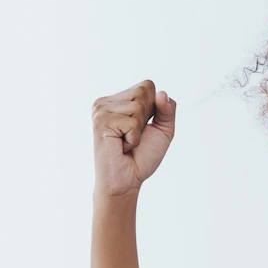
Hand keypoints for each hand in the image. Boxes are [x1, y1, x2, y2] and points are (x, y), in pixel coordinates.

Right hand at [91, 80, 175, 199]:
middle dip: (146, 118)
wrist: (127, 181)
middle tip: (131, 136)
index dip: (154, 108)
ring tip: (125, 142)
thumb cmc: (142, 157)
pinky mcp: (101, 121)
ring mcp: (101, 110)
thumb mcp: (162, 130)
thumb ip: (167, 110)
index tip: (140, 128)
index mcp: (118, 100)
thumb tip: (162, 93)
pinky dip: (133, 139)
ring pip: (138, 106)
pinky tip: (121, 147)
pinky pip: (132, 122)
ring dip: (138, 131)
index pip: (147, 85)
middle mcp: (106, 102)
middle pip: (143, 91)